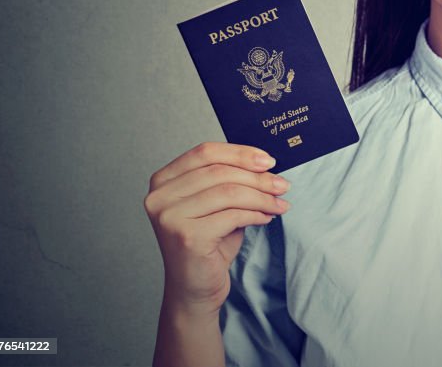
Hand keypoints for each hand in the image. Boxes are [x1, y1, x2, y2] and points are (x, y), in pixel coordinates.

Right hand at [143, 142, 291, 317]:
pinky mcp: (187, 237)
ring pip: (229, 192)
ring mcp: (170, 217)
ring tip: (279, 203)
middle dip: (258, 177)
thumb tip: (265, 162)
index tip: (268, 160)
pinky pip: (233, 215)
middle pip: (219, 171)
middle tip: (282, 185)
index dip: (240, 153)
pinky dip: (256, 214)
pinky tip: (266, 218)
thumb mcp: (216, 204)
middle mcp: (160, 197)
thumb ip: (229, 179)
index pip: (205, 152)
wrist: (195, 289)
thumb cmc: (208, 244)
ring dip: (262, 196)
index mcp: (163, 181)